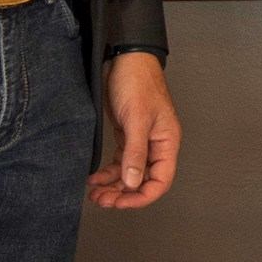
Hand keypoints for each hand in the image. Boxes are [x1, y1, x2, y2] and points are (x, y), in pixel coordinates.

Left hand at [88, 53, 179, 207]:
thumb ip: (135, 152)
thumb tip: (132, 183)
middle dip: (123, 194)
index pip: (160, 181)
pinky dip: (108, 172)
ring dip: (113, 186)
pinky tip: (95, 176)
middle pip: (143, 180)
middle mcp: (156, 144)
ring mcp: (141, 139)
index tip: (121, 203)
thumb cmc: (137, 81)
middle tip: (102, 200)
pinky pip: (120, 161)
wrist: (124, 58)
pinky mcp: (127, 134)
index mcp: (166, 141)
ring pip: (129, 173)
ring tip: (95, 193)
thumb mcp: (136, 119)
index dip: (142, 196)